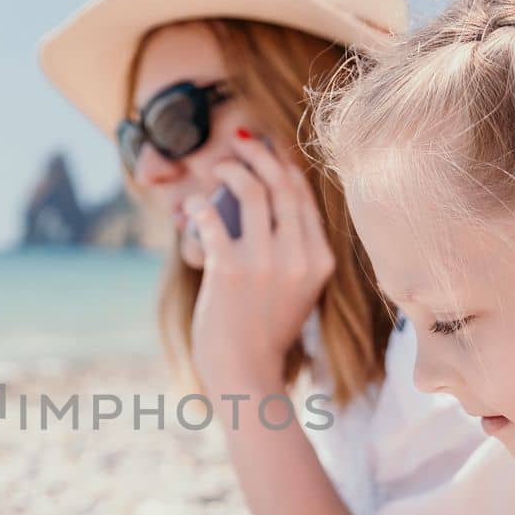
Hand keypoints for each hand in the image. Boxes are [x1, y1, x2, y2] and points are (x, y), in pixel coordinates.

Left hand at [188, 132, 334, 395]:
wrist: (245, 374)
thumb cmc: (264, 331)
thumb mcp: (296, 288)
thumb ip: (292, 248)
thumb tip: (267, 195)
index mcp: (319, 260)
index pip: (304, 196)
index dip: (285, 163)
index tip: (270, 146)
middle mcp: (298, 257)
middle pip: (282, 184)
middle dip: (259, 153)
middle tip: (240, 140)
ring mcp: (265, 263)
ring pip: (250, 191)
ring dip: (230, 170)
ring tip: (217, 167)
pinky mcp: (230, 270)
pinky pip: (212, 217)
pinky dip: (200, 204)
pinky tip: (194, 205)